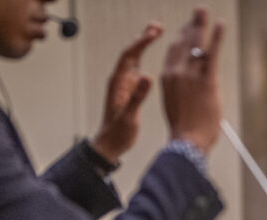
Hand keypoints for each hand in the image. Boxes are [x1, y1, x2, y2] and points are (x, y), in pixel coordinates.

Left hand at [91, 24, 163, 163]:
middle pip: (131, 53)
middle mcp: (120, 81)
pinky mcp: (129, 91)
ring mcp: (124, 85)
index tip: (154, 33)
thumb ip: (137, 97)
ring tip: (156, 33)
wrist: (109, 145)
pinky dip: (145, 59)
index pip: (129, 56)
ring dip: (144, 46)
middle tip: (157, 26)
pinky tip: (151, 57)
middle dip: (143, 38)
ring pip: (134, 60)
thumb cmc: (116, 133)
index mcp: (118, 83)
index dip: (141, 43)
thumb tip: (147, 75)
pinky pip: (137, 70)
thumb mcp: (128, 116)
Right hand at [162, 8, 224, 153]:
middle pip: (184, 42)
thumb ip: (182, 88)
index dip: (181, 38)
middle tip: (197, 13)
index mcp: (167, 78)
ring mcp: (192, 75)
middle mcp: (177, 72)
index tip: (186, 29)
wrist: (187, 141)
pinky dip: (217, 37)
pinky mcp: (207, 80)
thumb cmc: (184, 129)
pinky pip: (212, 53)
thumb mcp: (175, 103)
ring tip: (204, 12)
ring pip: (196, 44)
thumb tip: (193, 83)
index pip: (173, 51)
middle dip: (191, 26)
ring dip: (201, 25)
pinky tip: (220, 25)